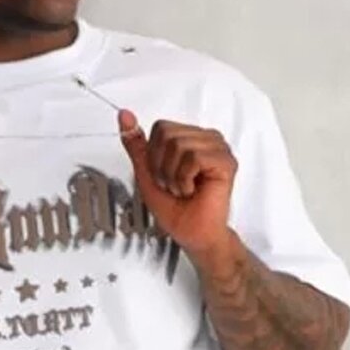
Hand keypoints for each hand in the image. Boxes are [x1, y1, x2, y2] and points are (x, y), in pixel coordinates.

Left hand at [118, 111, 237, 257]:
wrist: (193, 234)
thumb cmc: (176, 209)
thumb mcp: (147, 173)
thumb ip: (137, 145)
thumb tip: (123, 115)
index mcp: (190, 137)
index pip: (161, 127)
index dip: (154, 156)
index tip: (164, 177)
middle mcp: (206, 138)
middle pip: (168, 134)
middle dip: (162, 166)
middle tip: (175, 185)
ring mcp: (218, 147)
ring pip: (179, 145)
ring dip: (173, 175)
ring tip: (184, 189)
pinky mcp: (225, 161)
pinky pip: (193, 157)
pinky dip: (185, 179)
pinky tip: (193, 190)